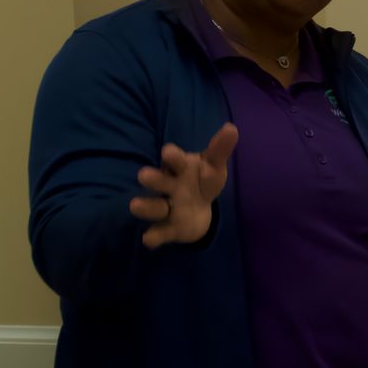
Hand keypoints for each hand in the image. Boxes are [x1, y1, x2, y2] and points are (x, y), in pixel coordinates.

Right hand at [129, 124, 238, 248]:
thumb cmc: (203, 180)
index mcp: (179, 168)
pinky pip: (157, 233)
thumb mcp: (214, 166)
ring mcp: (165, 207)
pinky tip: (149, 239)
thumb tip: (232, 128)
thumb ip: (220, 150)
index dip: (172, 156)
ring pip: (152, 206)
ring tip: (135, 205)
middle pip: (158, 180)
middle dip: (153, 178)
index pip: (173, 159)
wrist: (198, 208)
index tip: (169, 152)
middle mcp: (167, 185)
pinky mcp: (166, 228)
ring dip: (146, 206)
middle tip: (144, 175)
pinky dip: (153, 237)